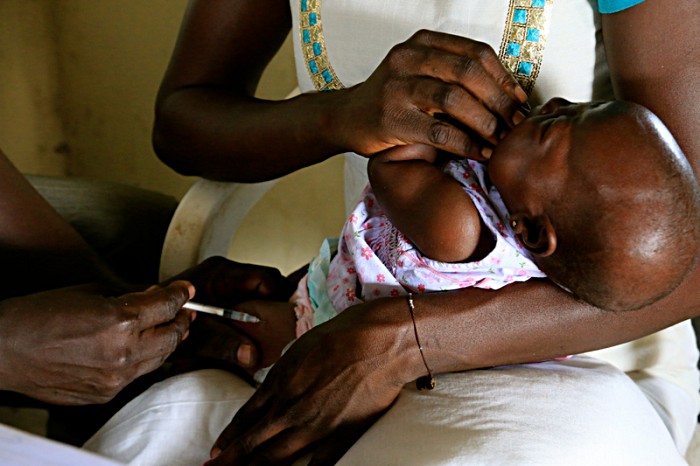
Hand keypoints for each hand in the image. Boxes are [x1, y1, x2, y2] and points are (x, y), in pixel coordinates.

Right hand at [0, 281, 193, 404]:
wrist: (2, 351)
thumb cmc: (40, 315)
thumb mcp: (90, 292)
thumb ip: (129, 296)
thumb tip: (153, 296)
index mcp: (120, 322)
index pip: (167, 306)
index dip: (180, 295)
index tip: (186, 290)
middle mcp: (123, 353)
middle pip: (172, 335)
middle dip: (182, 319)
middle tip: (186, 310)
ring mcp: (115, 378)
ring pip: (159, 359)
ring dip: (167, 341)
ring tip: (171, 329)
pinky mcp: (104, 394)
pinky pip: (136, 375)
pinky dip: (144, 359)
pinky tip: (142, 348)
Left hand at [166, 257, 297, 372]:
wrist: (140, 322)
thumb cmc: (164, 325)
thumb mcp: (196, 338)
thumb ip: (223, 345)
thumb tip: (252, 356)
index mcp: (222, 274)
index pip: (267, 279)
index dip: (281, 300)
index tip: (287, 323)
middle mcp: (226, 271)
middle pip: (269, 282)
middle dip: (277, 305)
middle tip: (282, 330)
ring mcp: (224, 279)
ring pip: (261, 290)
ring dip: (266, 310)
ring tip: (269, 333)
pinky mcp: (222, 290)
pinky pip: (250, 296)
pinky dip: (255, 312)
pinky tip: (252, 331)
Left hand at [207, 298, 411, 464]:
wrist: (375, 343)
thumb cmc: (339, 337)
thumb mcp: (299, 350)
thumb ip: (284, 374)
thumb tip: (274, 387)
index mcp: (279, 385)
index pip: (245, 418)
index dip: (229, 438)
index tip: (216, 451)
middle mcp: (290, 410)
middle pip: (253, 444)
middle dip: (230, 461)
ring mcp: (314, 427)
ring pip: (276, 458)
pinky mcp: (340, 437)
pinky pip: (317, 464)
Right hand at [334, 30, 527, 160]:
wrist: (347, 118)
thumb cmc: (392, 99)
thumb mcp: (421, 74)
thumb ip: (454, 75)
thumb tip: (508, 95)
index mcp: (423, 43)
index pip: (475, 53)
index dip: (504, 77)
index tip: (520, 101)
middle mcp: (408, 58)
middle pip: (469, 73)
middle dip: (499, 101)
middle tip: (516, 124)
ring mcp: (397, 87)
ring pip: (455, 100)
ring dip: (485, 123)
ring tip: (500, 140)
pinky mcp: (392, 118)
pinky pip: (439, 131)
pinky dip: (466, 144)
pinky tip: (479, 153)